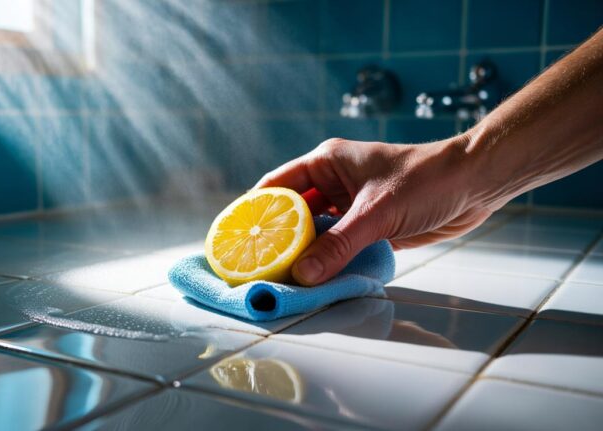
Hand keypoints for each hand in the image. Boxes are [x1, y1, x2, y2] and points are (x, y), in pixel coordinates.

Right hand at [254, 136, 497, 285]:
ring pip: (317, 234)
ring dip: (305, 255)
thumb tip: (303, 275)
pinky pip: (341, 247)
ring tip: (283, 280)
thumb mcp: (377, 212)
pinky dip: (330, 263)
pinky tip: (318, 281)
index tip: (234, 236)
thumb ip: (339, 244)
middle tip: (257, 267)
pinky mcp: (370, 227)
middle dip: (278, 239)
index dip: (253, 209)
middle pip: (294, 214)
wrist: (477, 184)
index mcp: (327, 162)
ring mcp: (351, 207)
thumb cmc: (426, 179)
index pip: (277, 186)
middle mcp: (334, 183)